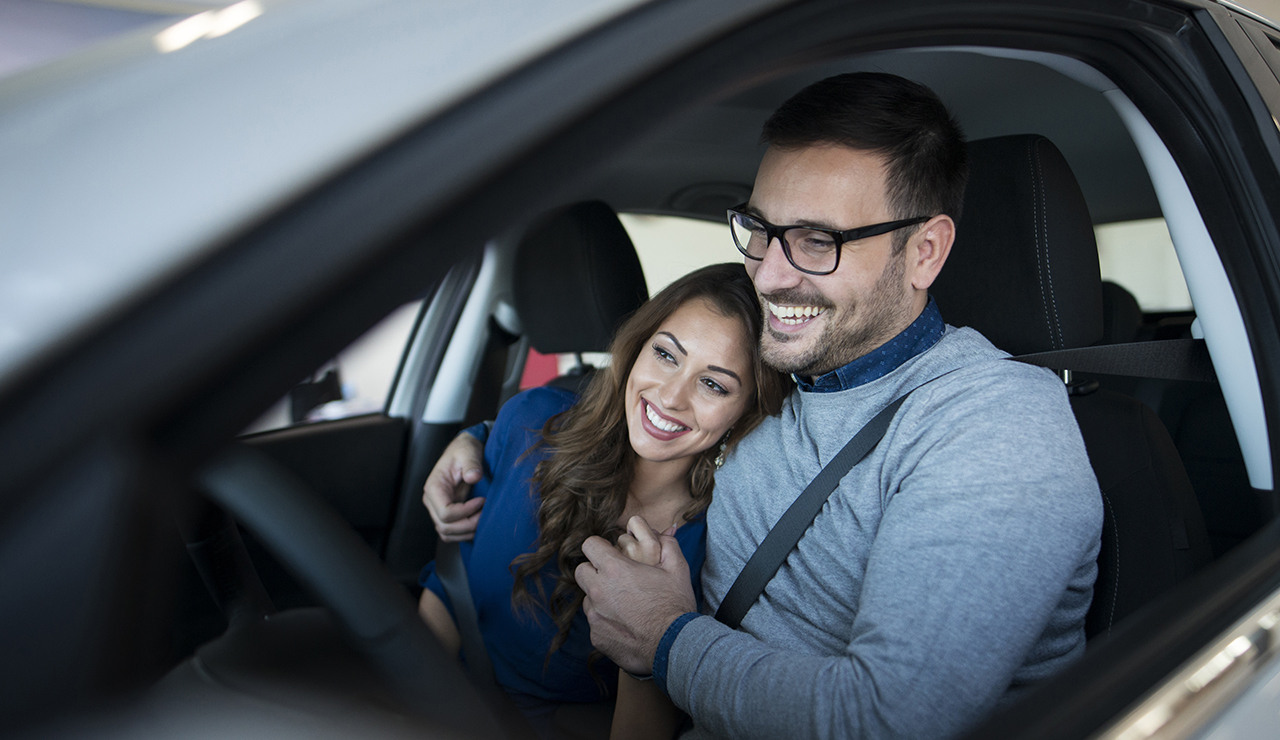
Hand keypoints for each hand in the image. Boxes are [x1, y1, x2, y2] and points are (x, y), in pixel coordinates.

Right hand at [422, 433, 485, 541]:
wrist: (463, 451)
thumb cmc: (463, 450)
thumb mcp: (468, 452)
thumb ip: (471, 463)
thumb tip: (473, 476)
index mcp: (433, 487)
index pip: (445, 513)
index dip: (465, 512)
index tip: (482, 501)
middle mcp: (432, 501)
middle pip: (445, 526)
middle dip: (468, 524)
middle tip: (485, 513)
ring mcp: (437, 509)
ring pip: (446, 533)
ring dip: (466, 532)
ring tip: (483, 519)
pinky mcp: (446, 514)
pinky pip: (451, 532)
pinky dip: (464, 533)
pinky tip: (477, 523)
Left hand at [576, 519, 695, 674]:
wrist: (674, 646)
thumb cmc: (675, 605)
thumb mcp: (677, 568)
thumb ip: (668, 544)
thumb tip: (666, 530)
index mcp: (615, 569)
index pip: (589, 545)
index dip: (600, 547)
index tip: (610, 553)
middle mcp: (598, 591)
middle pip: (581, 570)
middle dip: (595, 570)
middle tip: (615, 578)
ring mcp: (595, 615)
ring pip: (587, 598)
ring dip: (600, 597)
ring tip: (624, 604)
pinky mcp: (596, 636)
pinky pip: (595, 622)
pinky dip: (606, 620)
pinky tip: (626, 624)